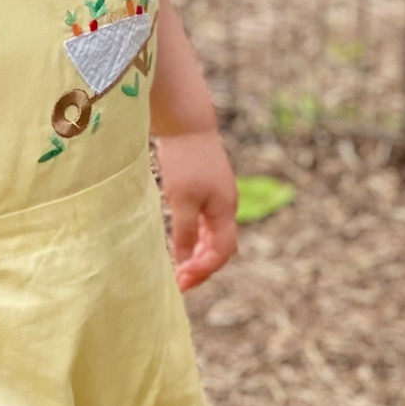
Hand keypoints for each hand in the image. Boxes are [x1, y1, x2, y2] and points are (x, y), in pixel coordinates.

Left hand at [155, 129, 238, 290]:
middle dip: (202, 266)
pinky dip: (195, 236)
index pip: (222, 252)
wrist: (187, 123)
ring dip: (198, 252)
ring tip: (178, 266)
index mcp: (225, 210)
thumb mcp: (182, 200)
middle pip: (221, 246)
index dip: (203, 270)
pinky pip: (206, 221)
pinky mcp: (208, 188)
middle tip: (179, 280)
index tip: (181, 282)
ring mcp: (219, 196)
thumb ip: (184, 232)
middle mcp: (227, 206)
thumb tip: (183, 262)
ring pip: (213, 234)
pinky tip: (179, 239)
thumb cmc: (184, 160)